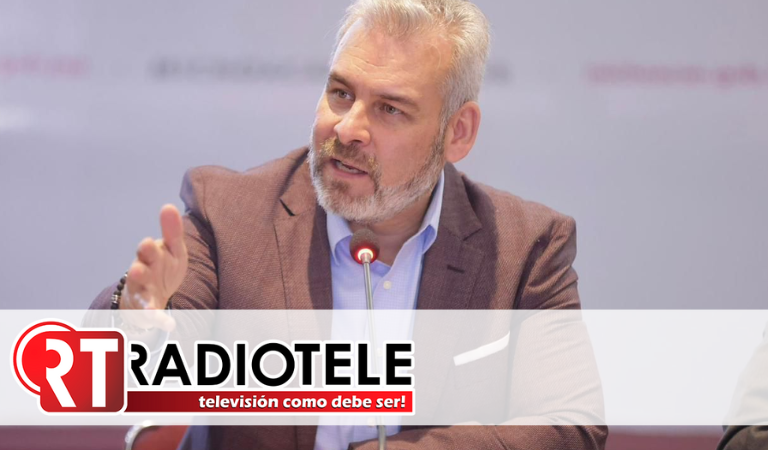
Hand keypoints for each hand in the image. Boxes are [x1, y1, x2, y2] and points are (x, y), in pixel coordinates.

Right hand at [121, 204, 187, 330]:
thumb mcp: (172, 249)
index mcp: (151, 254)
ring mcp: (141, 290)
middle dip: (141, 263)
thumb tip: (169, 205)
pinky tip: (170, 325)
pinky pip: (150, 314)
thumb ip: (172, 231)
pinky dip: (158, 319)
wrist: (151, 294)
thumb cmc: (163, 266)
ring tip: (146, 296)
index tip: (151, 241)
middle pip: (140, 266)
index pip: (150, 248)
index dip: (150, 246)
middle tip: (142, 258)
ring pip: (139, 290)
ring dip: (142, 291)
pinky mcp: (145, 308)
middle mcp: (142, 270)